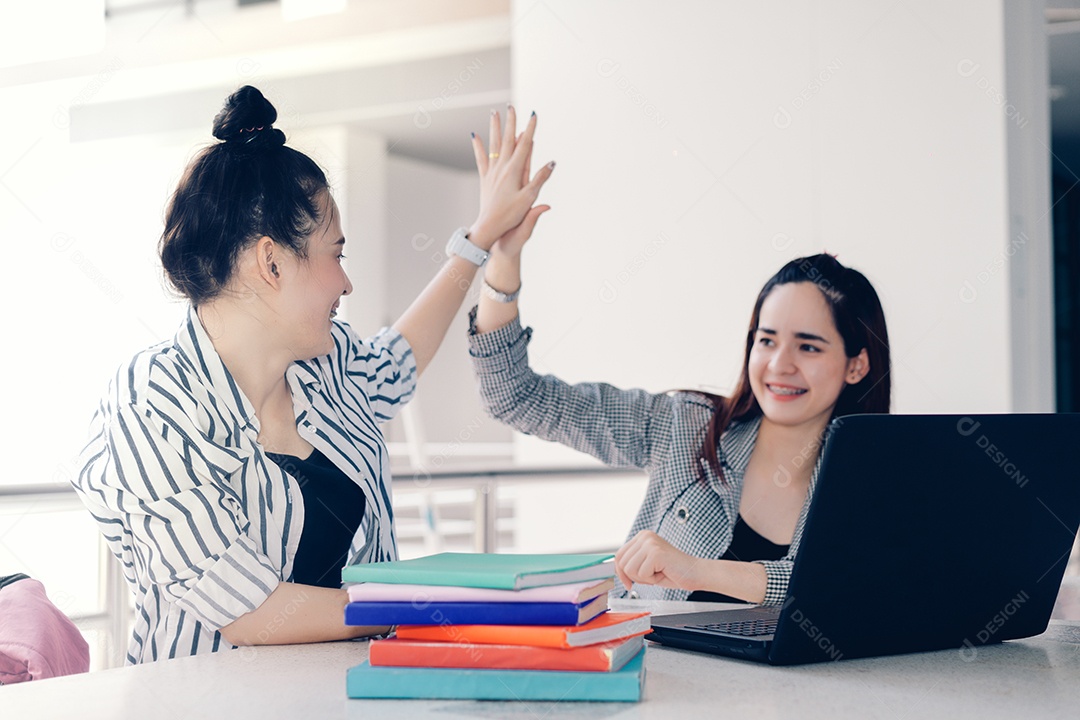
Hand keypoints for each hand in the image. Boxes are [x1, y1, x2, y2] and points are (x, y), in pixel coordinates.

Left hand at [468, 106, 554, 250]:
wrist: (489, 226)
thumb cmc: (511, 215)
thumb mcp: (529, 198)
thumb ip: (540, 179)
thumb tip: (552, 163)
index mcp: (514, 171)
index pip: (524, 145)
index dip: (530, 129)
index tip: (534, 115)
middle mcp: (502, 168)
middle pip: (507, 140)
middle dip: (511, 122)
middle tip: (512, 106)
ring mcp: (492, 171)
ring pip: (493, 144)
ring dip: (495, 128)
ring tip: (494, 113)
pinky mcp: (485, 178)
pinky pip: (481, 158)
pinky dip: (478, 146)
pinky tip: (475, 135)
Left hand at [614, 530, 703, 591]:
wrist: (695, 573)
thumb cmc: (673, 571)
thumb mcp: (647, 565)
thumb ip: (632, 563)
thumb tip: (615, 570)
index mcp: (642, 537)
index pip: (618, 555)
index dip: (620, 572)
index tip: (628, 583)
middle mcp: (645, 536)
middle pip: (622, 563)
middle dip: (634, 577)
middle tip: (652, 576)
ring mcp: (650, 543)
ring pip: (630, 569)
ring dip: (644, 578)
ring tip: (659, 572)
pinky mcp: (656, 552)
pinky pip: (642, 574)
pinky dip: (652, 580)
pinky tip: (664, 572)